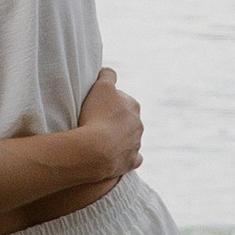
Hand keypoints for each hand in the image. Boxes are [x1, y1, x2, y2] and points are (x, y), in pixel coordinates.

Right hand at [78, 67, 142, 181]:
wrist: (95, 149)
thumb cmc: (97, 115)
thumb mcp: (101, 86)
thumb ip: (108, 75)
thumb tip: (109, 73)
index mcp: (134, 105)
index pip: (122, 99)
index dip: (108, 102)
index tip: (97, 107)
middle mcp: (139, 125)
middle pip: (126, 120)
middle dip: (115, 121)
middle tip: (97, 123)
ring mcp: (136, 145)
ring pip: (129, 139)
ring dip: (119, 139)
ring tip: (100, 141)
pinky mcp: (131, 162)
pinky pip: (132, 158)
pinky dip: (126, 156)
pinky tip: (116, 156)